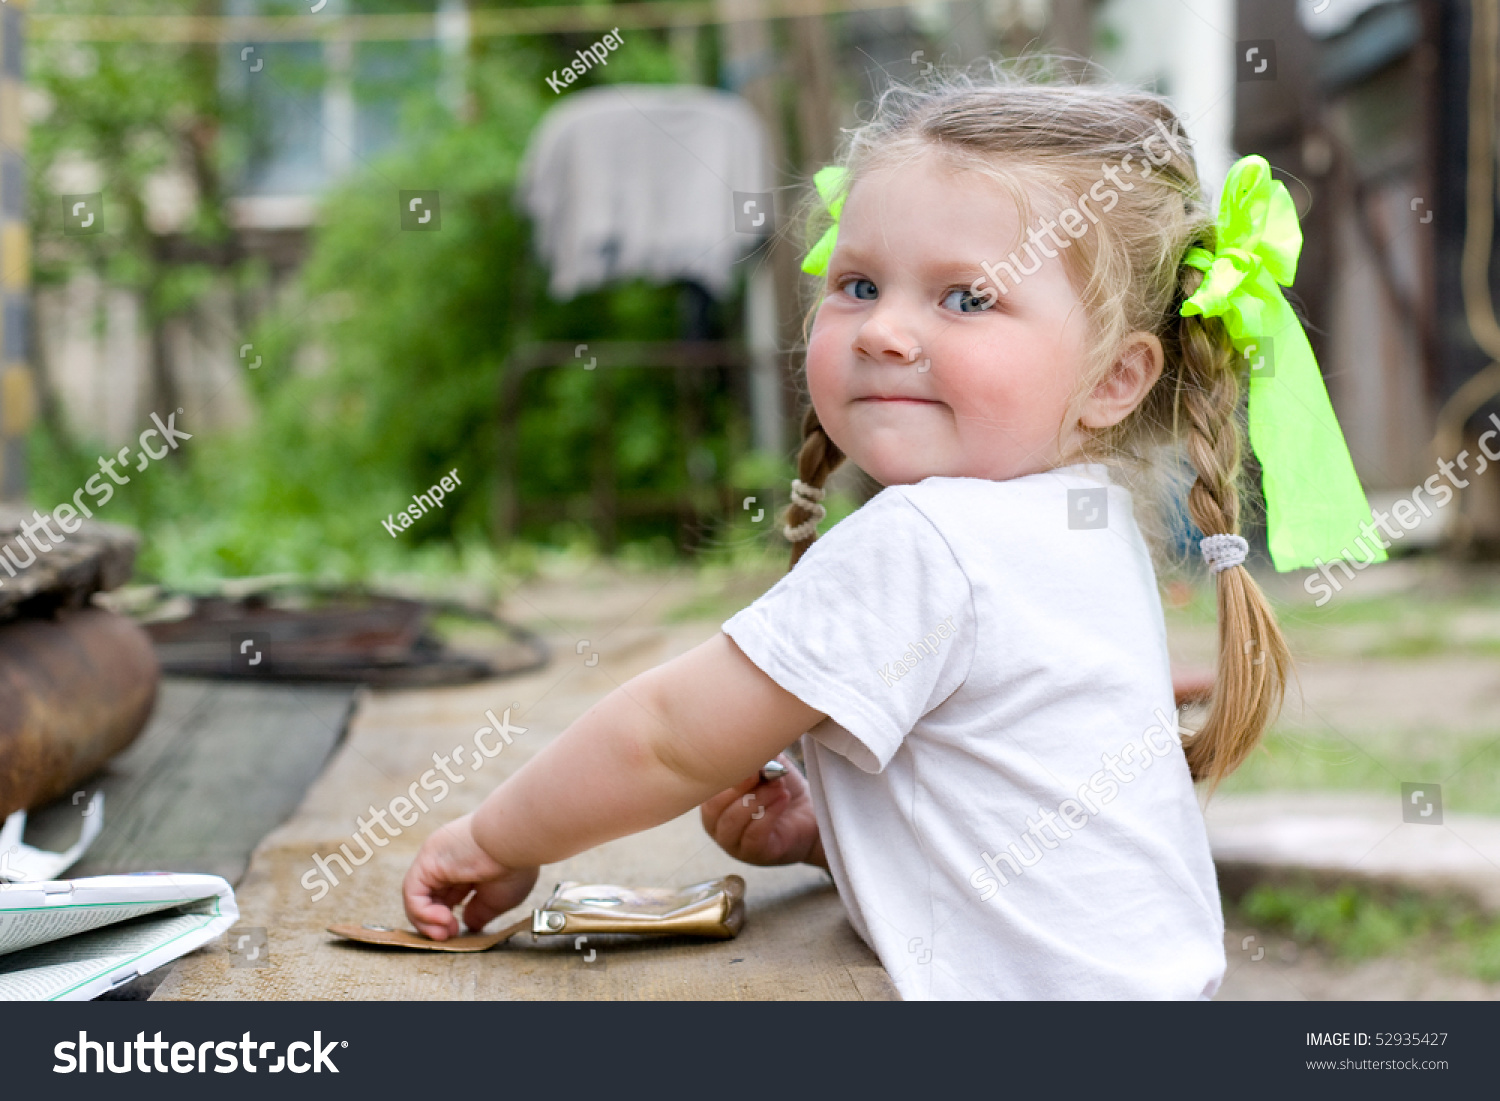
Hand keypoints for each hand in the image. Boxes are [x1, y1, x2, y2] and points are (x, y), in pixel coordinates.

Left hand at [402, 814, 539, 939]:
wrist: (514, 841)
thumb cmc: (514, 865)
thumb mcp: (500, 898)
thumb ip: (481, 912)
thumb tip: (468, 924)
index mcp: (467, 866)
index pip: (448, 896)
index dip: (449, 917)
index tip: (462, 932)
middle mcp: (448, 861)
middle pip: (430, 898)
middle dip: (436, 923)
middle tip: (449, 937)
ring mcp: (435, 860)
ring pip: (417, 897)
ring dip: (427, 922)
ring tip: (445, 933)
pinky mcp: (426, 862)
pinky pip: (413, 893)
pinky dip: (422, 913)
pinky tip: (443, 920)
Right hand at [700, 755, 825, 868]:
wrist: (811, 816)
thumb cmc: (782, 789)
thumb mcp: (767, 765)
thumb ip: (754, 753)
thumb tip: (746, 734)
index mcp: (713, 801)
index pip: (704, 788)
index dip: (721, 773)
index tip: (744, 758)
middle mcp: (717, 825)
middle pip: (713, 807)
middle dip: (738, 787)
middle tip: (761, 773)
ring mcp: (734, 844)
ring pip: (733, 821)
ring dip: (758, 799)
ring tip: (778, 786)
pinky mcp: (755, 855)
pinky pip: (754, 835)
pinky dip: (769, 814)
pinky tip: (783, 799)